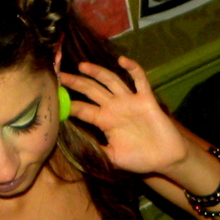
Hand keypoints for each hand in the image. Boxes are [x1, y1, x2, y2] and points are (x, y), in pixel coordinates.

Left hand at [60, 57, 191, 176]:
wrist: (165, 158)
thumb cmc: (139, 159)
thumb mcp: (113, 158)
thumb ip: (97, 152)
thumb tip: (75, 152)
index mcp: (104, 120)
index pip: (82, 108)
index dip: (68, 102)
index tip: (53, 96)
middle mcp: (114, 107)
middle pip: (91, 90)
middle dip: (76, 82)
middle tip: (60, 74)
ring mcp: (130, 101)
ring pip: (111, 81)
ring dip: (98, 72)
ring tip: (83, 66)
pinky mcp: (146, 99)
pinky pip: (139, 81)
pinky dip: (133, 69)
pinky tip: (122, 61)